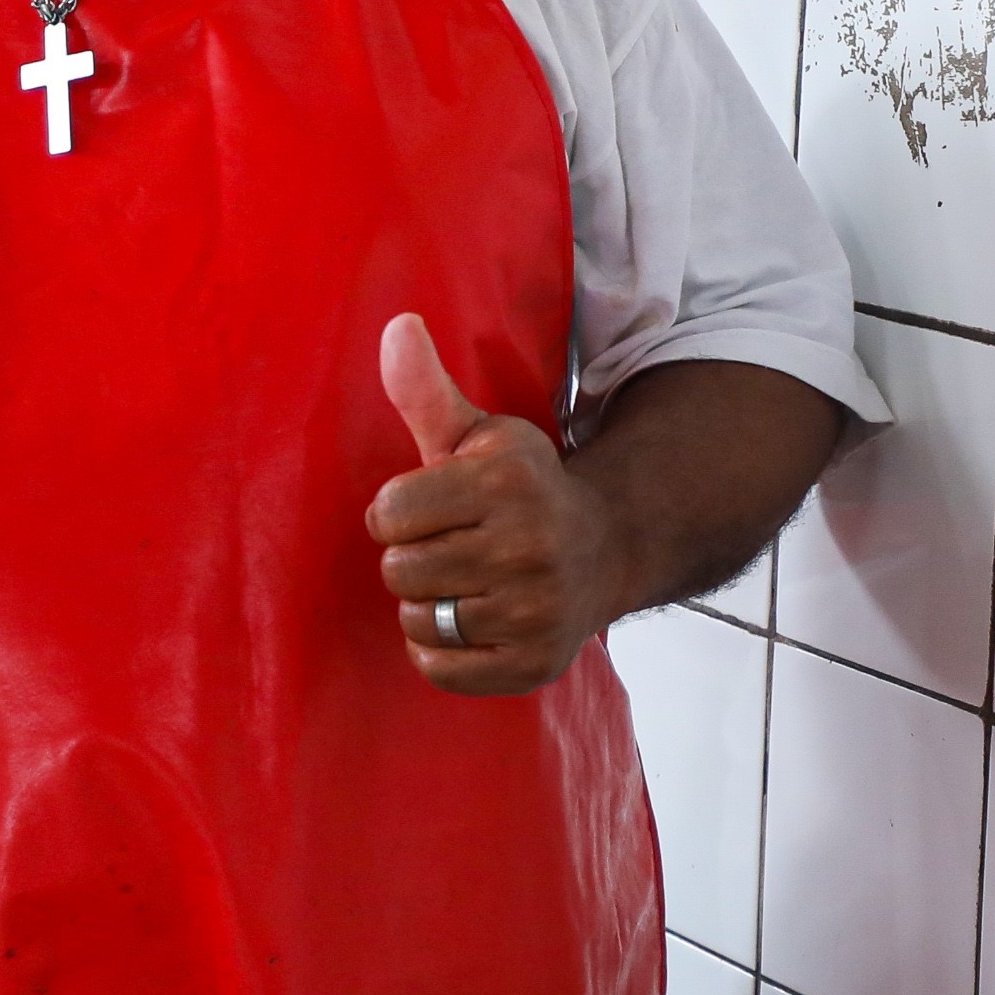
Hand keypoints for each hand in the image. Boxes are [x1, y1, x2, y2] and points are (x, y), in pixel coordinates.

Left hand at [364, 313, 628, 696]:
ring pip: (416, 620)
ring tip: (464, 582)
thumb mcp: (477, 434)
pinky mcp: (535, 663)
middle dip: (413, 557)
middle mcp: (527, 547)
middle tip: (453, 546)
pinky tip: (472, 620)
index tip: (430, 507)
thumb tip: (396, 325)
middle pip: (398, 570)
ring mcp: (535, 610)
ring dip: (426, 604)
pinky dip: (440, 650)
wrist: (606, 547)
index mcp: (505, 482)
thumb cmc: (520, 489)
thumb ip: (425, 388)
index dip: (397, 511)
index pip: (388, 513)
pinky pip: (438, 668)